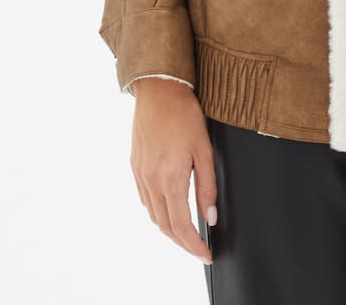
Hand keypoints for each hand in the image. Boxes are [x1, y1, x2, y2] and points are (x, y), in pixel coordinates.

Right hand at [129, 78, 216, 264]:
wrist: (159, 90)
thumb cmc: (184, 115)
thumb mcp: (204, 149)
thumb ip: (207, 186)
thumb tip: (210, 217)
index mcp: (170, 178)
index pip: (182, 226)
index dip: (194, 246)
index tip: (206, 255)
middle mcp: (151, 181)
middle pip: (165, 226)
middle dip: (183, 243)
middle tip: (199, 249)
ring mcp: (140, 174)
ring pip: (153, 215)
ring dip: (170, 229)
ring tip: (187, 233)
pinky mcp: (135, 166)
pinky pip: (145, 200)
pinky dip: (158, 212)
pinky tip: (169, 208)